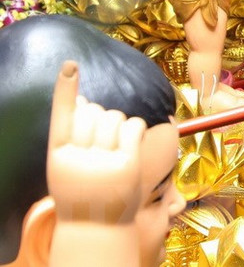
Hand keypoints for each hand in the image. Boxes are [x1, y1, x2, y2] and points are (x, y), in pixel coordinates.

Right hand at [47, 61, 145, 224]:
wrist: (95, 226)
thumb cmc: (80, 189)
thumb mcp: (66, 165)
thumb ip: (72, 135)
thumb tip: (84, 99)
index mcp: (58, 155)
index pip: (61, 116)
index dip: (65, 89)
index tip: (70, 65)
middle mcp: (80, 158)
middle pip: (94, 112)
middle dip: (100, 114)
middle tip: (101, 135)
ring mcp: (104, 162)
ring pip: (116, 117)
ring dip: (118, 122)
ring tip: (114, 143)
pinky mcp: (128, 164)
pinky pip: (134, 126)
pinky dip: (135, 127)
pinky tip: (131, 140)